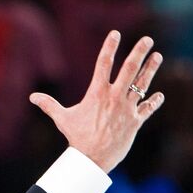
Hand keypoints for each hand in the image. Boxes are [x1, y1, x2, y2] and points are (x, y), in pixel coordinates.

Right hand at [29, 31, 164, 172]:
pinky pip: (147, 109)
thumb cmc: (77, 137)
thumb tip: (32, 97)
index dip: (109, 46)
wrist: (92, 159)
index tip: (115, 33)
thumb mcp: (62, 118)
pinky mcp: (135, 122)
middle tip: (148, 39)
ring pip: (142, 85)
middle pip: (129, 69)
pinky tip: (160, 95)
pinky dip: (154, 102)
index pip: (103, 63)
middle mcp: (114, 97)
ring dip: (151, 69)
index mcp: (97, 92)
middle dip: (139, 52)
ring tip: (158, 56)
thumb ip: (49, 105)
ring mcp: (127, 109)